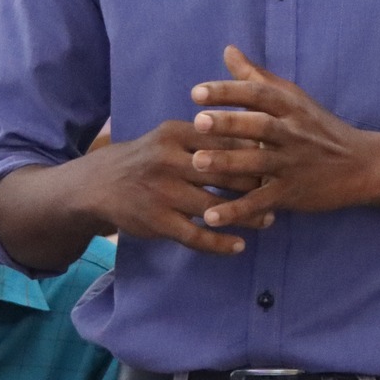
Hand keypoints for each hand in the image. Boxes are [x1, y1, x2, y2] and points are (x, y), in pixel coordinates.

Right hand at [67, 118, 268, 256]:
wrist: (99, 184)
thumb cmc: (147, 158)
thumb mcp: (170, 136)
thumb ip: (206, 137)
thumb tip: (256, 140)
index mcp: (176, 133)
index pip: (225, 140)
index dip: (255, 153)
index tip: (277, 161)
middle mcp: (170, 160)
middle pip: (225, 173)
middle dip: (256, 184)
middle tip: (279, 192)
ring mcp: (163, 192)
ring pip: (215, 207)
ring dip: (246, 216)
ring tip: (268, 221)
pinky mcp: (158, 221)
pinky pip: (196, 236)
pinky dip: (220, 243)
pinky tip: (238, 246)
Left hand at [186, 46, 379, 230]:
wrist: (362, 165)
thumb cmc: (319, 127)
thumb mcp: (293, 98)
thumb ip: (256, 77)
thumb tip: (228, 50)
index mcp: (290, 107)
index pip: (258, 94)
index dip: (228, 92)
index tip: (196, 92)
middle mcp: (292, 133)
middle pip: (260, 125)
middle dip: (229, 123)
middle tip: (198, 121)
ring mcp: (293, 164)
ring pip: (259, 163)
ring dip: (228, 163)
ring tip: (198, 163)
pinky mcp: (293, 194)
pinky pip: (261, 202)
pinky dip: (237, 210)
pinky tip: (210, 216)